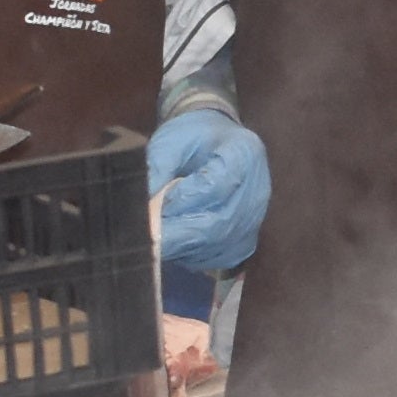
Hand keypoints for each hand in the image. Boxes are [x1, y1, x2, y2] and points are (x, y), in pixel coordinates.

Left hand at [146, 108, 270, 275]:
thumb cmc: (194, 138)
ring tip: (154, 237)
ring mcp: (253, 221)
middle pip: (216, 224)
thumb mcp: (172, 141)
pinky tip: (173, 242)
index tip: (152, 207)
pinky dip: (189, 255)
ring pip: (214, 246)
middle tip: (145, 236)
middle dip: (176, 234)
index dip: (181, 201)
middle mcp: (256, 192)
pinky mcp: (244, 242)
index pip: (213, 187)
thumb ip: (158, 167)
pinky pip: (214, 258)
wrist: (218, 145)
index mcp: (243, 155)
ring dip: (180, 247)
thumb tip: (140, 204)